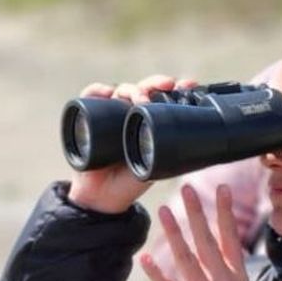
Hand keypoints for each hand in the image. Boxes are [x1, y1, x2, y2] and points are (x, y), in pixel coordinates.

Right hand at [66, 75, 195, 213]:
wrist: (101, 197)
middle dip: (156, 83)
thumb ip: (169, 154)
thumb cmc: (130, 183)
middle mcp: (129, 113)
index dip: (175, 88)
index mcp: (149, 122)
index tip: (188, 84)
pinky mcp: (87, 117)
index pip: (162, 98)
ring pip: (120, 90)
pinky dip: (97, 90)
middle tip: (166, 86)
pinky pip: (90, 97)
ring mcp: (109, 114)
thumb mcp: (156, 166)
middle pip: (143, 88)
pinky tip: (107, 92)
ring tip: (140, 99)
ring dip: (132, 89)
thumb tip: (194, 143)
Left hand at [138, 183, 254, 280]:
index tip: (222, 188)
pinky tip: (145, 259)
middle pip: (207, 241)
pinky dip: (157, 274)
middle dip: (197, 213)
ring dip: (175, 233)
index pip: (231, 237)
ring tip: (164, 211)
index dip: (226, 212)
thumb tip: (220, 243)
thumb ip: (229, 270)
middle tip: (187, 188)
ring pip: (187, 258)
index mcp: (238, 276)